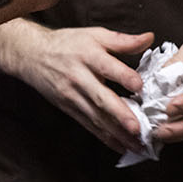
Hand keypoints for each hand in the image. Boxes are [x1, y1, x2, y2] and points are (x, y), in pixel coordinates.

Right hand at [4, 26, 151, 153]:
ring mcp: (72, 95)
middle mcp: (79, 77)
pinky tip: (120, 146)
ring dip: (117, 133)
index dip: (124, 76)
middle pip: (100, 98)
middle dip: (119, 114)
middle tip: (136, 128)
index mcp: (88, 56)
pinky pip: (88, 125)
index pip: (108, 67)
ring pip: (96, 117)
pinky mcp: (68, 108)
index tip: (140, 86)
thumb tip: (149, 38)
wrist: (32, 54)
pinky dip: (105, 138)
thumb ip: (123, 40)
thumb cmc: (67, 44)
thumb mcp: (94, 35)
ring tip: (137, 145)